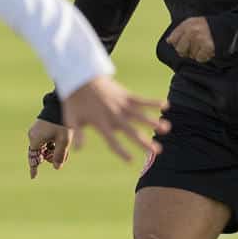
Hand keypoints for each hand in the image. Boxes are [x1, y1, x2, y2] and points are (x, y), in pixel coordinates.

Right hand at [26, 118, 72, 178]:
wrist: (59, 104)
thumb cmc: (62, 122)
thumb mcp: (64, 140)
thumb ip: (60, 155)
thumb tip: (56, 167)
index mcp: (35, 139)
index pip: (33, 157)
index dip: (34, 168)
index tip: (33, 177)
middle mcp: (33, 134)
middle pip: (39, 152)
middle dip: (50, 157)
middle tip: (62, 157)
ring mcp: (36, 129)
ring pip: (43, 146)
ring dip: (52, 150)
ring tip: (64, 148)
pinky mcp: (40, 126)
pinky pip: (44, 139)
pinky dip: (52, 143)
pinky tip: (61, 142)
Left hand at [53, 76, 169, 167]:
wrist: (80, 77)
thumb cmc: (75, 101)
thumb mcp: (72, 119)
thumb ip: (76, 135)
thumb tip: (77, 150)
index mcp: (101, 124)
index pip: (112, 141)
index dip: (121, 151)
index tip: (131, 161)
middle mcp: (113, 115)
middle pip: (131, 131)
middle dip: (144, 142)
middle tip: (157, 151)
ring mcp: (121, 105)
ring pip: (139, 115)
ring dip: (153, 122)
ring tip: (166, 128)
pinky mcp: (125, 95)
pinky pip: (141, 100)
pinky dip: (152, 102)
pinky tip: (165, 105)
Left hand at [164, 17, 215, 62]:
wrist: (226, 27)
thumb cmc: (206, 28)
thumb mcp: (193, 24)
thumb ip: (179, 31)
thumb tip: (168, 41)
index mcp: (187, 23)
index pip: (173, 39)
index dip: (177, 44)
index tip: (185, 43)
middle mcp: (192, 30)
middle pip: (180, 50)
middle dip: (186, 51)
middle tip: (195, 46)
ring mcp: (199, 39)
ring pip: (190, 55)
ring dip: (197, 54)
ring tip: (203, 46)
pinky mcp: (207, 47)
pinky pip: (199, 58)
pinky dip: (204, 57)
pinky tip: (207, 50)